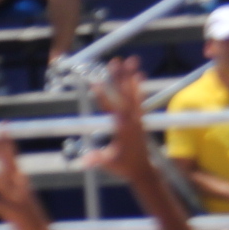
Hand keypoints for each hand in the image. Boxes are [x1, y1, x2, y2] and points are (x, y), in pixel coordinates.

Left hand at [0, 128, 51, 229]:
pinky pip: (3, 210)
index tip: (2, 125)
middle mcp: (20, 187)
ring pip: (6, 187)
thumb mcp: (14, 195)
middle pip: (8, 166)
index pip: (12, 157)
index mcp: (21, 181)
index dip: (6, 142)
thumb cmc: (26, 216)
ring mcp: (19, 201)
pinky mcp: (16, 216)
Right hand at [84, 57, 158, 180]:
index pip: (111, 108)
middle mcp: (131, 119)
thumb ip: (97, 160)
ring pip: (133, 93)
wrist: (143, 170)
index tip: (96, 83)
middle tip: (115, 61)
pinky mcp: (140, 118)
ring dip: (130, 76)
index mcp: (122, 128)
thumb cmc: (124, 167)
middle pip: (123, 94)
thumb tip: (85, 161)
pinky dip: (138, 86)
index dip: (103, 96)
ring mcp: (137, 118)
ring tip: (130, 59)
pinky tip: (138, 75)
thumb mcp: (109, 163)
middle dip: (118, 77)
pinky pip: (139, 99)